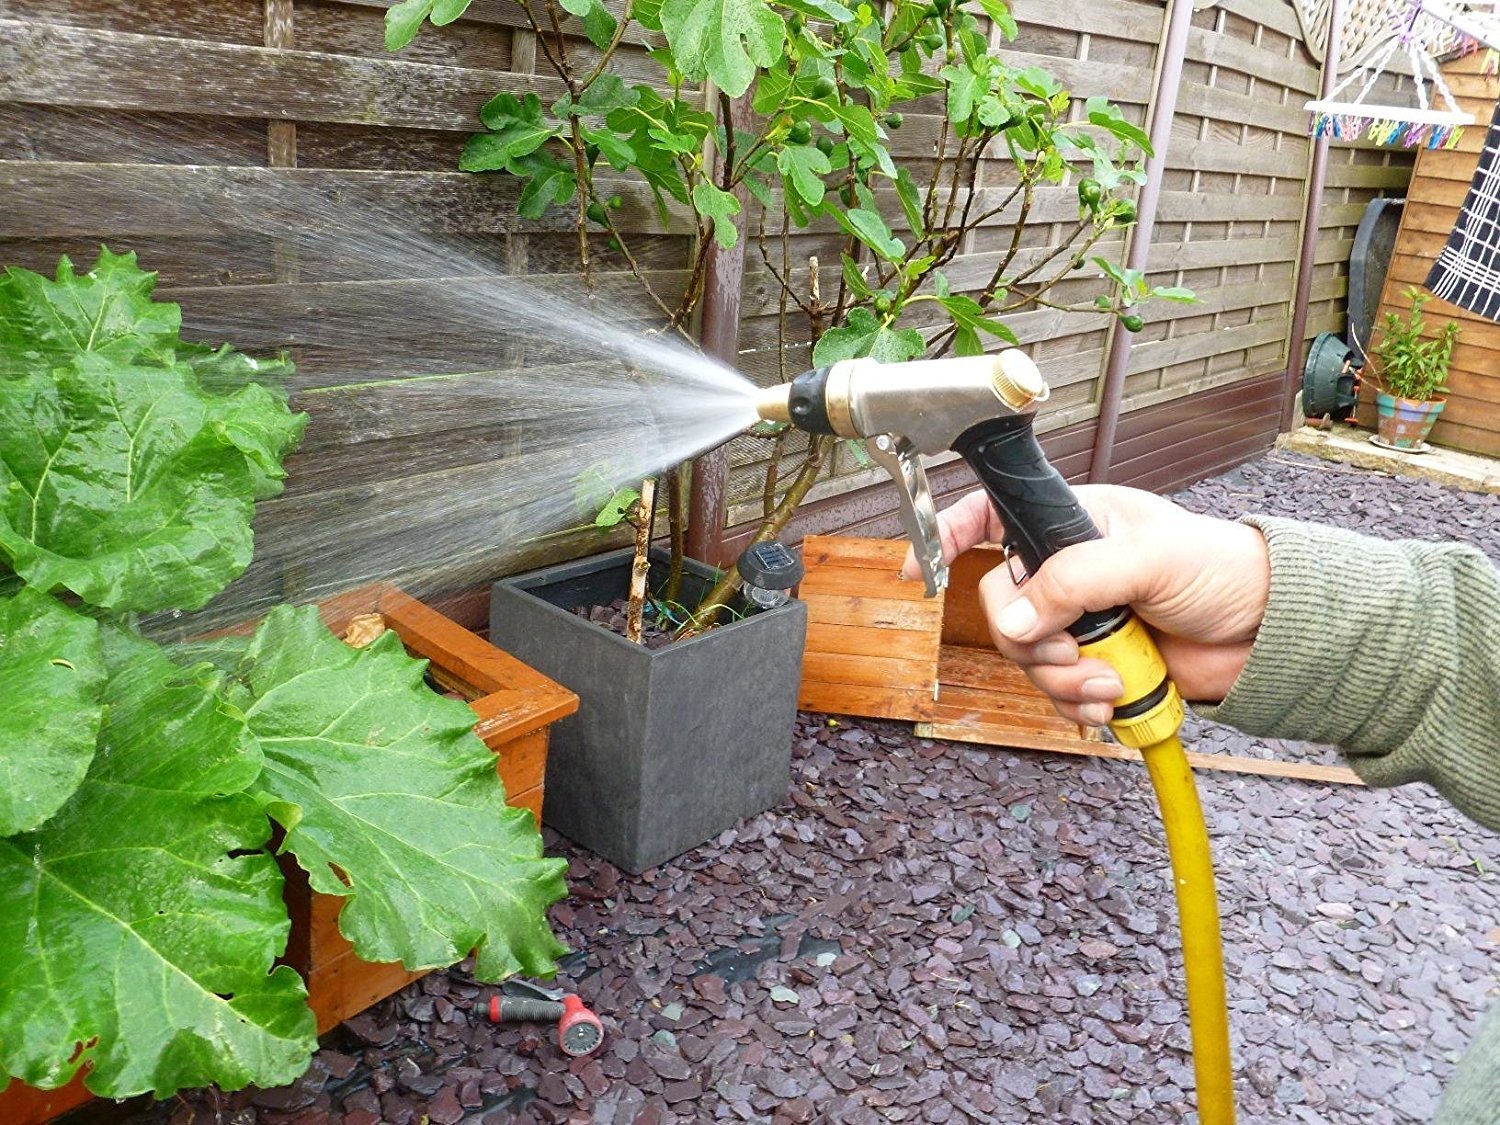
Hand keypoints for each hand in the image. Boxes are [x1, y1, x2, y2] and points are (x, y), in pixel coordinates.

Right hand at [900, 486, 1270, 725]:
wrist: (1273, 635)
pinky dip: (1079, 706)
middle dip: (1031, 642)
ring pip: (1026, 659)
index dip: (950, 535)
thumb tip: (1012, 625)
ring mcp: (1080, 622)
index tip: (922, 567)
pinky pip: (1056, 694)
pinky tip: (1112, 702)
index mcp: (1074, 523)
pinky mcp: (1096, 666)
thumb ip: (1073, 583)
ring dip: (1063, 681)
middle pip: (1001, 608)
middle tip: (1073, 649)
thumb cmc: (1224, 571)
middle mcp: (1067, 572)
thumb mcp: (1148, 560)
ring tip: (1110, 682)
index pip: (992, 516)